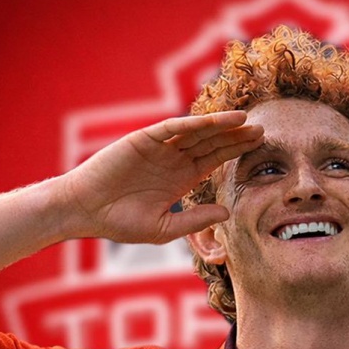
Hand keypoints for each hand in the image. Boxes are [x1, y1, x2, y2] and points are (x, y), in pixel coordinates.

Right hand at [58, 111, 262, 243]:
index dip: (236, 152)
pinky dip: (192, 124)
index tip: (259, 148)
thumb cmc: (120, 222)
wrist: (86, 212)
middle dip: (236, 137)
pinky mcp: (143, 140)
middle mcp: (173, 159)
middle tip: (262, 131)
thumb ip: (195, 219)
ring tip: (245, 120)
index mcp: (181, 179)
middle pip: (211, 143)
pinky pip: (171, 129)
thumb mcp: (165, 228)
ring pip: (196, 133)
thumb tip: (227, 213)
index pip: (215, 160)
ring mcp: (159, 148)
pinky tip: (213, 122)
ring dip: (220, 126)